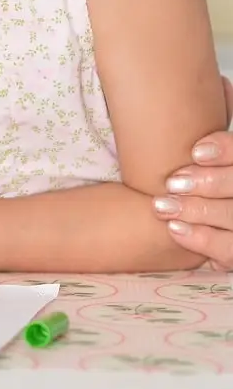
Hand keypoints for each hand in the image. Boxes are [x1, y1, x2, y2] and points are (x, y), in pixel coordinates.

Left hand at [159, 129, 232, 271]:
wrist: (193, 233)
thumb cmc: (186, 190)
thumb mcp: (189, 169)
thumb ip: (192, 156)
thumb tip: (181, 140)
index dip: (225, 150)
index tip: (195, 153)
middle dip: (209, 183)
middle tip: (171, 183)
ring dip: (198, 210)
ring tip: (162, 206)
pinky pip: (229, 248)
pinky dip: (202, 239)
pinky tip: (174, 228)